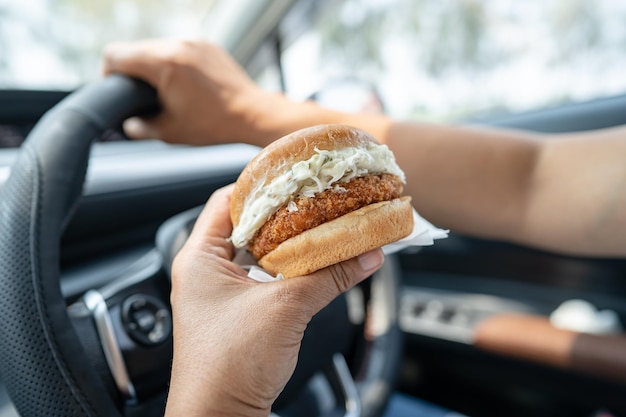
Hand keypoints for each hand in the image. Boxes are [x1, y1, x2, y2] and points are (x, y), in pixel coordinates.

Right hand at [102, 39, 283, 145]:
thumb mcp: (170, 132)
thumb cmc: (214, 124)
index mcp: (164, 63)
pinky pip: (179, 48)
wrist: (253, 114)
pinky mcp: (207, 45)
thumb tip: (127, 125)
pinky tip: (183, 84)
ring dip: (154, 65)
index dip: (108, 73)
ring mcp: (195, 42)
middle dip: (132, 71)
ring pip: (158, 46)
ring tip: (164, 90)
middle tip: (141, 96)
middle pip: (136, 48)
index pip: (115, 54)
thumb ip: (140, 128)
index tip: (117, 89)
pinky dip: (174, 62)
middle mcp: (178, 45)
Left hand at [165, 185, 384, 416]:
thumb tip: (367, 252)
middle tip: (317, 200)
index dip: (262, 183)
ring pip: (260, 253)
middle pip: (248, 225)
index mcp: (199, 257)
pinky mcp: (238, 314)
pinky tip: (316, 264)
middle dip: (285, 214)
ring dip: (291, 243)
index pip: (228, 199)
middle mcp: (205, 271)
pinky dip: (291, 269)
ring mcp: (221, 294)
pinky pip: (266, 278)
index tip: (295, 175)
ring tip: (322, 227)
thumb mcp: (285, 309)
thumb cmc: (229, 366)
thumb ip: (329, 276)